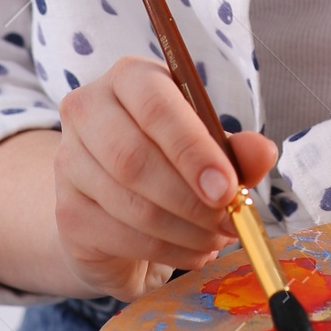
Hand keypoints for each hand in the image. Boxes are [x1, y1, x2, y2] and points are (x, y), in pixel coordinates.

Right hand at [53, 57, 277, 300]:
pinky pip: (122, 238)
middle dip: (191, 199)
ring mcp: (69, 163)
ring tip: (217, 237)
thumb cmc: (171, 162)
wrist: (119, 207)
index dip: (193, 149)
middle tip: (230, 221)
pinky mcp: (67, 212)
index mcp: (129, 78)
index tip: (227, 188)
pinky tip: (193, 251)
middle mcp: (87, 110)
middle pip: (133, 158)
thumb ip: (237, 150)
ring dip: (186, 230)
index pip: (156, 104)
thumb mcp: (211, 149)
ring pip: (131, 204)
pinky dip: (168, 252)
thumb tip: (263, 153)